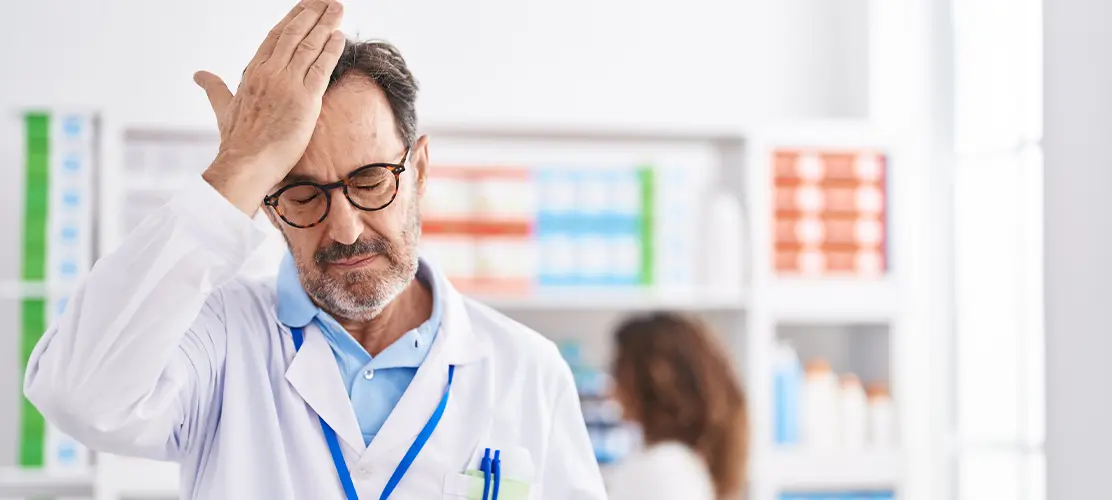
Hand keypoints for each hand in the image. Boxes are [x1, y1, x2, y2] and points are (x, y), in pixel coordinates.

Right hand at [196, 0, 345, 214]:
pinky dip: (331, 50)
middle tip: (327, 0)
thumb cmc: (236, 141)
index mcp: (252, 72)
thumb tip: (200, 75)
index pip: (275, 37)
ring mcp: (286, 84)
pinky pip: (321, 68)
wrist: (244, 163)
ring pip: (309, 46)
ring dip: (325, 24)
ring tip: (337, 8)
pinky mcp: (304, 99)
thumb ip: (215, 88)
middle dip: (312, 14)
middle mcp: (269, 72)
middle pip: (293, 34)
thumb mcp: (223, 108)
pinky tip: (340, 36)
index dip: (292, 19)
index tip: (304, 6)